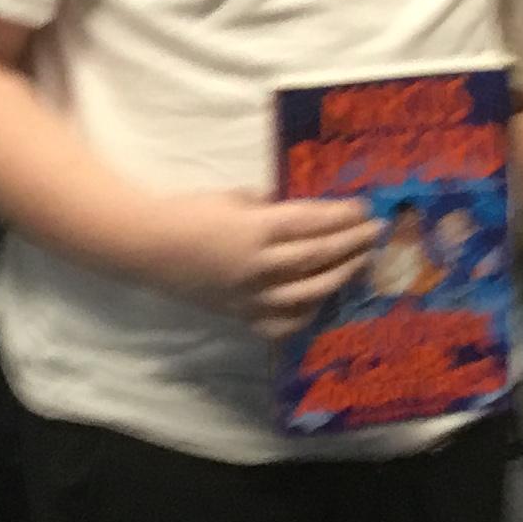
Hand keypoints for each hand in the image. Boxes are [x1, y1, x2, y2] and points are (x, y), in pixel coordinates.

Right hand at [137, 192, 377, 339]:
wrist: (147, 249)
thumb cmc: (189, 213)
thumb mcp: (234, 198)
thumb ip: (271, 208)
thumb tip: (303, 215)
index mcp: (255, 230)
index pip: (311, 223)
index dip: (342, 216)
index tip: (365, 210)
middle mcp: (259, 267)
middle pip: (317, 257)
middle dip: (351, 244)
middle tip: (374, 233)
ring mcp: (252, 297)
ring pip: (308, 294)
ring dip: (339, 277)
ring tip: (359, 262)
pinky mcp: (242, 316)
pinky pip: (282, 323)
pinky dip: (306, 314)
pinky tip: (320, 301)